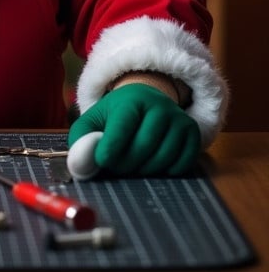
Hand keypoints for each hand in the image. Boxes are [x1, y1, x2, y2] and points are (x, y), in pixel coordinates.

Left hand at [68, 83, 200, 176]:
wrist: (147, 102)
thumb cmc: (116, 115)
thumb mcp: (95, 119)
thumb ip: (81, 139)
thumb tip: (79, 165)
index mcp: (131, 99)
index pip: (123, 126)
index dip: (111, 148)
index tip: (102, 162)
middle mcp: (159, 105)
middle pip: (143, 146)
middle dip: (125, 164)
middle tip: (115, 167)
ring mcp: (178, 119)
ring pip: (163, 158)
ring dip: (144, 171)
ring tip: (132, 165)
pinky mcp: (192, 133)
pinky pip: (181, 164)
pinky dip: (165, 172)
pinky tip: (152, 164)